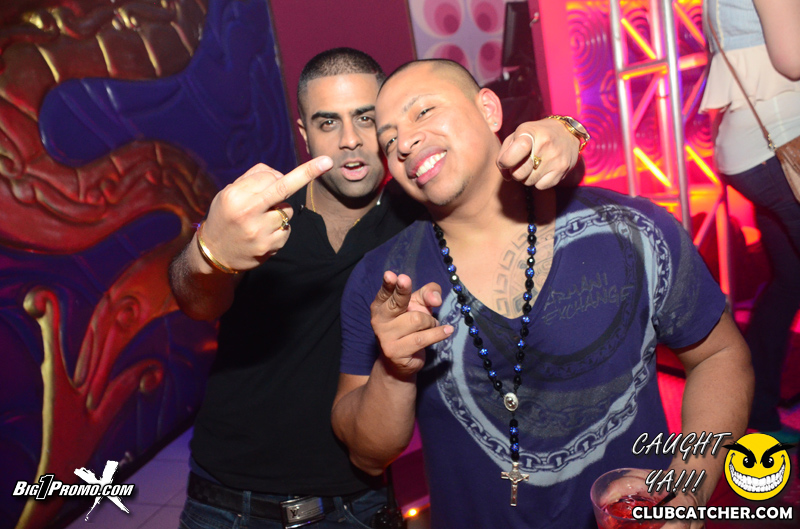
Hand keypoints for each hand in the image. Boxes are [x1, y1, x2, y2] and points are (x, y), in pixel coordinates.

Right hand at [199, 156, 332, 270]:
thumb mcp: (229, 193)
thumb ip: (253, 179)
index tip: (317, 162)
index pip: (269, 177)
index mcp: (236, 196)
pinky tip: (264, 233)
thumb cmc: (225, 215)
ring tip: (261, 219)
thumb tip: (282, 174)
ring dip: (281, 210)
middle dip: (307, 173)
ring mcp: (260, 231)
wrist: (214, 253)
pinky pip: (287, 229)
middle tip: (327, 162)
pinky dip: (280, 228)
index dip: (278, 175)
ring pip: (288, 210)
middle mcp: (247, 212)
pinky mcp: (269, 247)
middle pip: (283, 188)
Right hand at [370, 272, 452, 378]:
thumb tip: (435, 299)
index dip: (388, 284)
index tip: (391, 275)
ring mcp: (385, 337)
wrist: (400, 362)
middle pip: (397, 302)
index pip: (385, 292)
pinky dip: (438, 333)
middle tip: (405, 279)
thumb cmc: (410, 328)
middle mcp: (379, 320)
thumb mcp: (419, 305)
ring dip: (430, 322)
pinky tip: (447, 331)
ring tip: (430, 326)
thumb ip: (428, 294)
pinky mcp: (396, 352)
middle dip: (402, 291)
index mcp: (381, 306)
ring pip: (417, 320)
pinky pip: (423, 338)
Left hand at [497, 119, 580, 188]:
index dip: (506, 161)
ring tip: (534, 165)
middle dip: (516, 172)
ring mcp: (555, 158)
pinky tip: (543, 170)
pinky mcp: (562, 169)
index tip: (506, 161)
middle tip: (522, 164)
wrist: (568, 132)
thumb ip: (505, 153)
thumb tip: (505, 175)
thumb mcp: (517, 135)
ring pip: (529, 182)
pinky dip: (539, 181)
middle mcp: (544, 144)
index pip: (516, 151)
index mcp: (530, 132)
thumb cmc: (536, 134)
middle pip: (519, 174)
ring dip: (527, 176)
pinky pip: (541, 186)